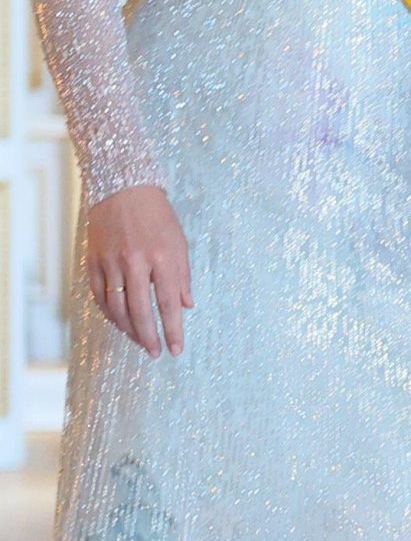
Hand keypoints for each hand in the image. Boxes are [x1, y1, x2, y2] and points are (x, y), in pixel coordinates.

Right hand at [87, 185, 193, 358]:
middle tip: (155, 353)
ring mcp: (111, 262)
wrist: (123, 188)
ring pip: (117, 309)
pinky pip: (100, 297)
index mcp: (162, 257)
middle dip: (148, 337)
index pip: (168, 303)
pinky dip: (109, 314)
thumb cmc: (157, 215)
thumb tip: (186, 306)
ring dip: (128, 330)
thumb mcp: (179, 241)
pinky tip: (119, 323)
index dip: (173, 330)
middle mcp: (136, 262)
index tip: (177, 350)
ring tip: (140, 341)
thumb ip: (182, 276)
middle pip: (140, 312)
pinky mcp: (93, 262)